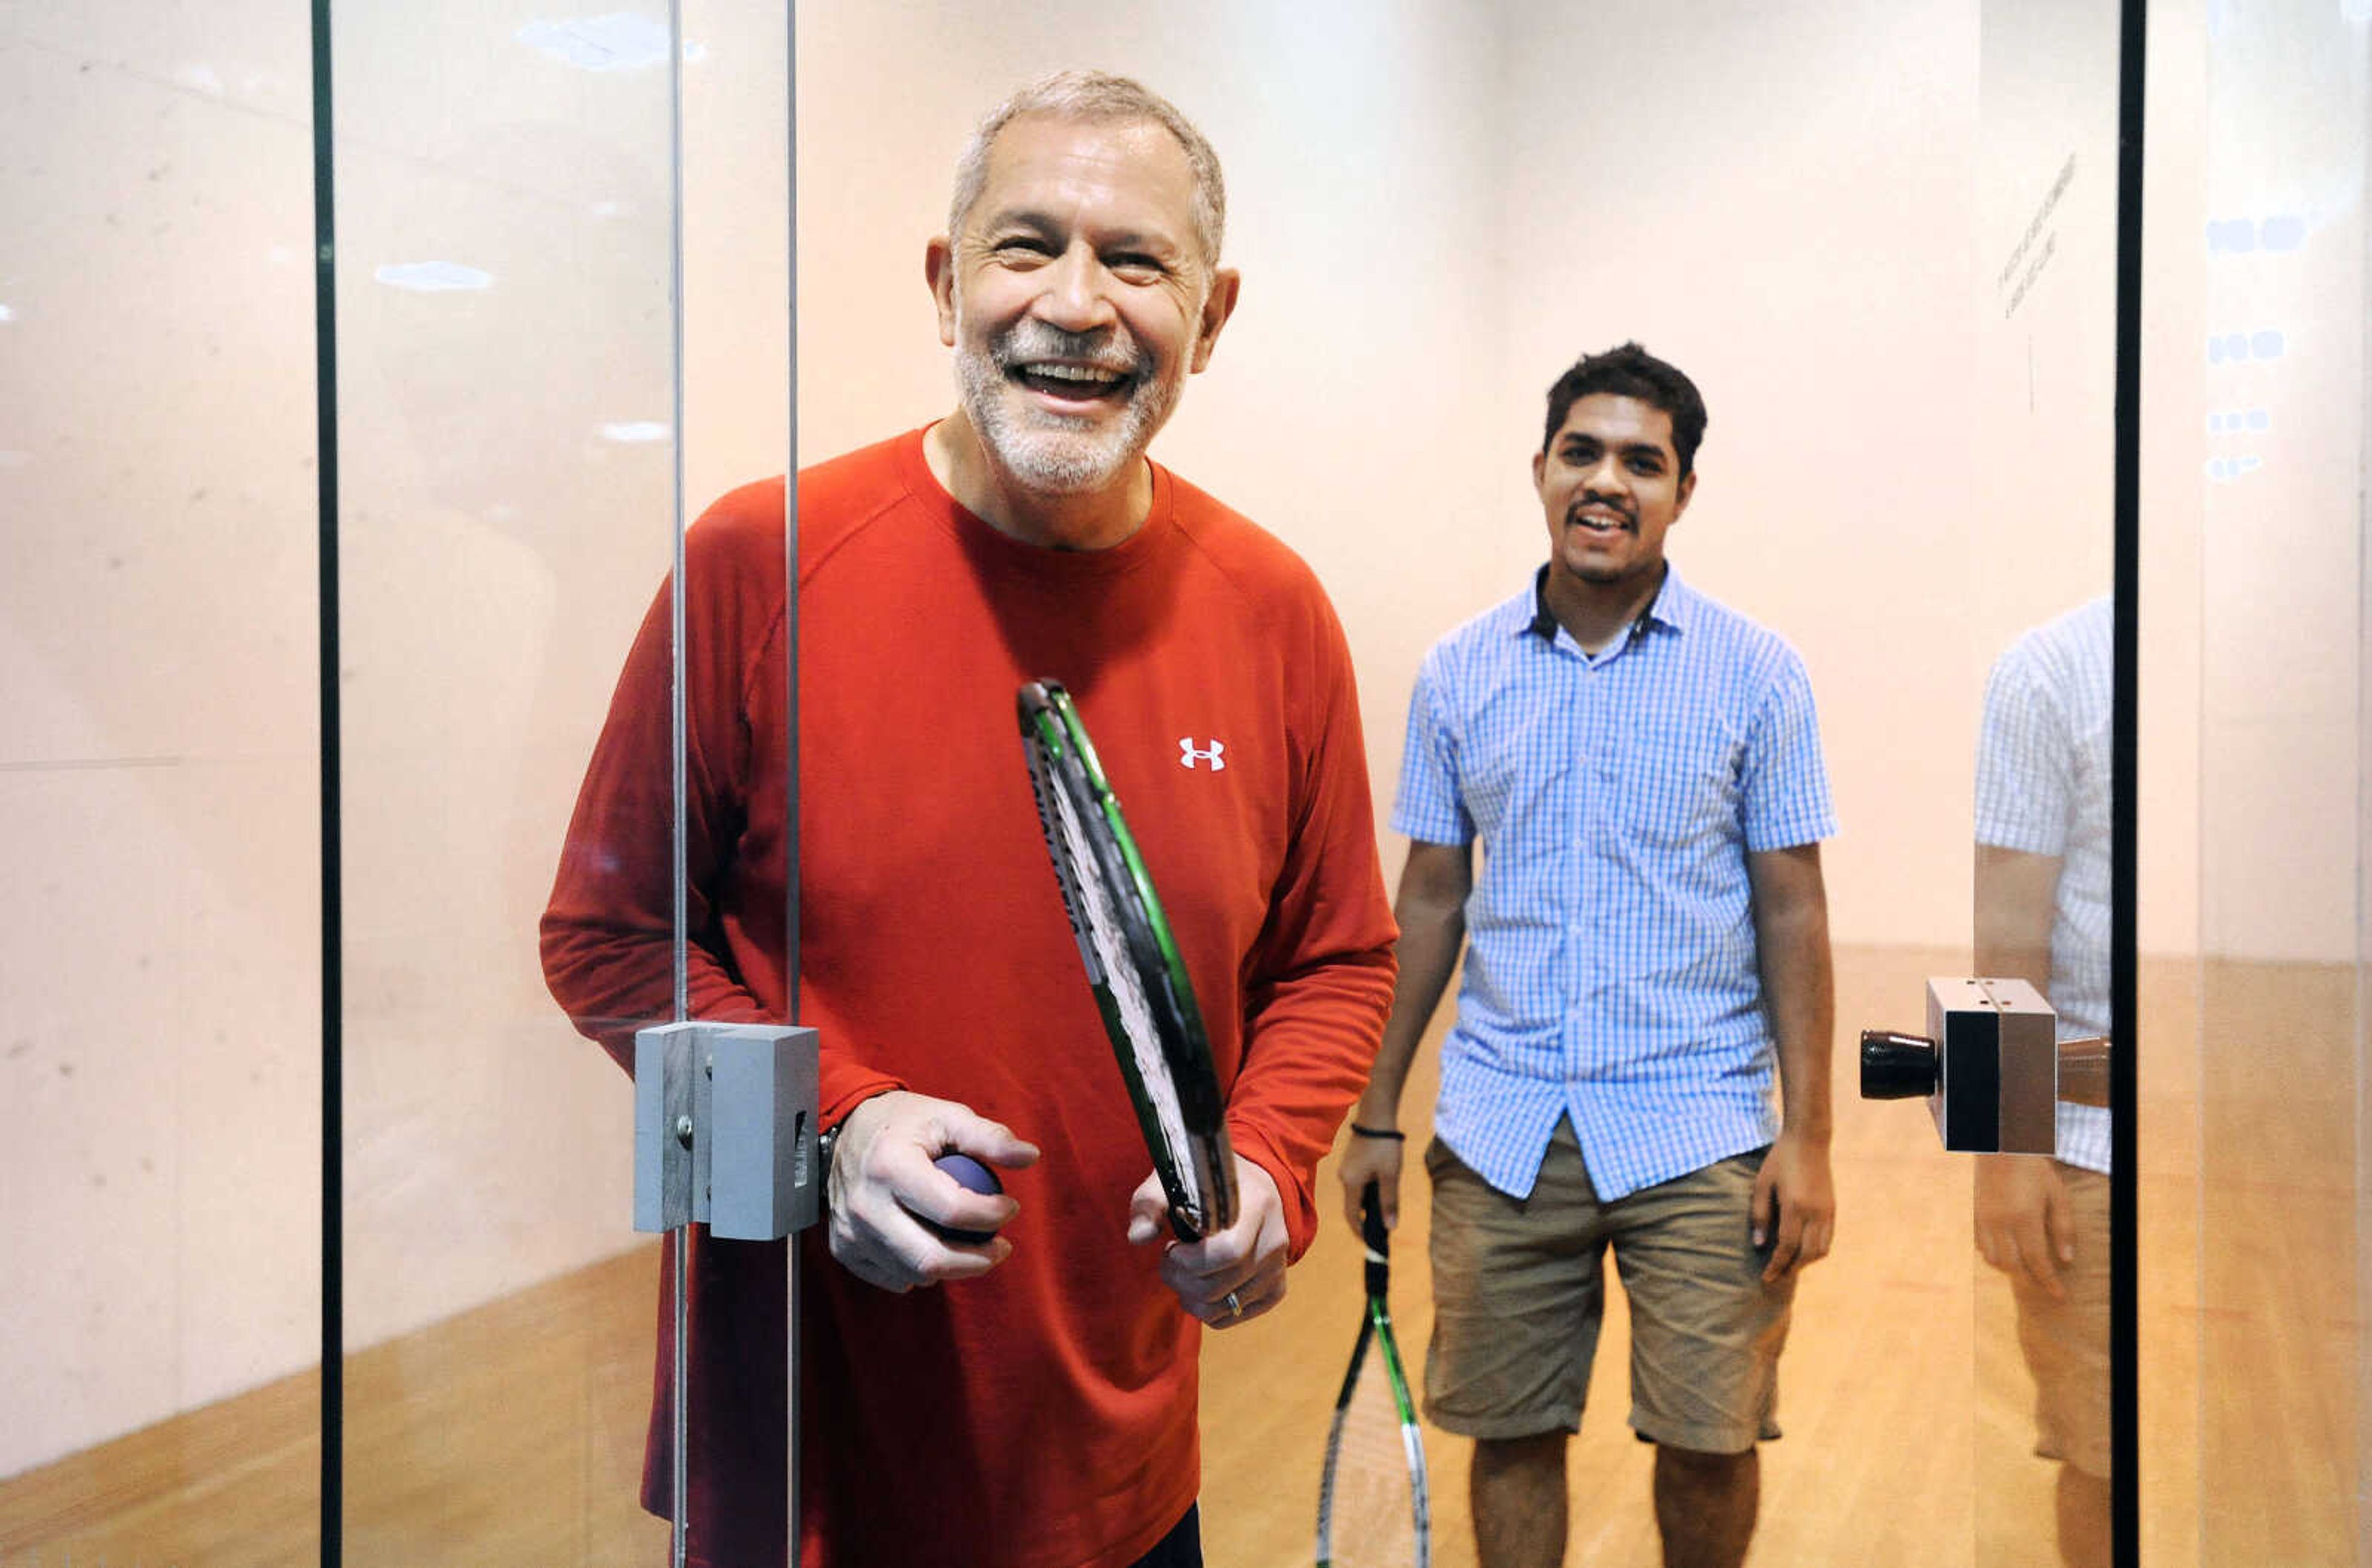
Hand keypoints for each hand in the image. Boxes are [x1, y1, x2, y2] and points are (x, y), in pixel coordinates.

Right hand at [825, 1090, 1038, 1292]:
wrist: (845, 1130)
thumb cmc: (904, 1123)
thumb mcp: (948, 1116)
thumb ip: (990, 1137)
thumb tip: (1031, 1157)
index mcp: (891, 1166)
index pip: (952, 1211)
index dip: (992, 1215)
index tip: (1011, 1206)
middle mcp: (866, 1205)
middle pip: (930, 1258)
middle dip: (978, 1260)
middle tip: (1001, 1246)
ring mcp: (850, 1231)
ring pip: (914, 1274)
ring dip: (954, 1268)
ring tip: (974, 1247)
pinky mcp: (843, 1248)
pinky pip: (892, 1278)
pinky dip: (921, 1272)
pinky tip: (936, 1248)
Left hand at [1126, 1155, 1287, 1328]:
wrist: (1250, 1187)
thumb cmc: (1206, 1184)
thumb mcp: (1175, 1180)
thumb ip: (1151, 1203)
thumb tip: (1139, 1237)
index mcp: (1256, 1205)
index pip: (1228, 1252)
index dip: (1190, 1262)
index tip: (1172, 1248)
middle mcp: (1275, 1239)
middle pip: (1221, 1285)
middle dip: (1182, 1280)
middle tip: (1170, 1262)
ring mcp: (1279, 1267)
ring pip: (1226, 1307)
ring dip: (1192, 1298)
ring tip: (1184, 1274)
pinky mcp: (1276, 1288)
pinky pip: (1235, 1316)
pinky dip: (1210, 1310)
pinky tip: (1201, 1284)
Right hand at [1337, 1125, 1405, 1233]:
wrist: (1377, 1116)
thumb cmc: (1385, 1145)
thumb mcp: (1390, 1175)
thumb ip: (1389, 1201)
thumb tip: (1390, 1227)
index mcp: (1351, 1183)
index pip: (1352, 1216)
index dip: (1360, 1232)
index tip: (1371, 1243)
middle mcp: (1345, 1178)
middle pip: (1354, 1206)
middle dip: (1366, 1219)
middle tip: (1383, 1230)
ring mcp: (1347, 1169)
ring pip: (1357, 1194)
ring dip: (1369, 1204)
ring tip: (1386, 1210)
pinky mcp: (1352, 1162)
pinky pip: (1359, 1183)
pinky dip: (1368, 1191)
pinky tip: (1382, 1189)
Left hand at [1750, 1127, 1834, 1283]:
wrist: (1809, 1140)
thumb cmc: (1780, 1160)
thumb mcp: (1762, 1185)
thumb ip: (1760, 1215)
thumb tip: (1760, 1245)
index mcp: (1795, 1207)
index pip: (1787, 1247)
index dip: (1776, 1266)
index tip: (1766, 1278)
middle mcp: (1815, 1213)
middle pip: (1806, 1254)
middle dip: (1790, 1269)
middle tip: (1776, 1277)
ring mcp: (1827, 1212)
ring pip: (1821, 1250)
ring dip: (1805, 1263)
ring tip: (1788, 1266)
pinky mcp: (1832, 1209)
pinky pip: (1827, 1239)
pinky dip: (1815, 1251)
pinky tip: (1802, 1251)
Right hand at [1973, 1153, 2071, 1299]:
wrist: (2000, 1145)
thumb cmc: (2033, 1168)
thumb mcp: (2056, 1193)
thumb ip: (2063, 1227)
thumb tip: (2066, 1259)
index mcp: (2025, 1218)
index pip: (2038, 1261)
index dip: (2050, 1282)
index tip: (2060, 1296)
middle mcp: (2001, 1223)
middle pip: (2014, 1266)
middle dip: (2031, 1280)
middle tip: (2045, 1285)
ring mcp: (1985, 1220)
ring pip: (1994, 1259)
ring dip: (2011, 1269)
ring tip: (2026, 1268)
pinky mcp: (1975, 1215)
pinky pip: (1981, 1246)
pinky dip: (1994, 1256)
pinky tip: (2006, 1251)